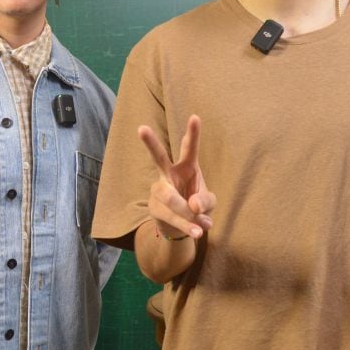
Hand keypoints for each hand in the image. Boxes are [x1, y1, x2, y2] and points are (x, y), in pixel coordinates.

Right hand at [138, 114, 216, 238]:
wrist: (180, 227)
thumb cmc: (196, 206)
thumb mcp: (208, 202)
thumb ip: (206, 201)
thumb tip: (192, 205)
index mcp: (187, 167)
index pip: (188, 148)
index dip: (192, 133)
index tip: (195, 116)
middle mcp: (169, 174)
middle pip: (158, 157)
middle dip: (150, 143)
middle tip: (141, 128)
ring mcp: (159, 190)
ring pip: (172, 198)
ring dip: (188, 215)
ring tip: (202, 226)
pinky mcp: (154, 207)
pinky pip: (171, 216)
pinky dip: (187, 226)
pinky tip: (197, 232)